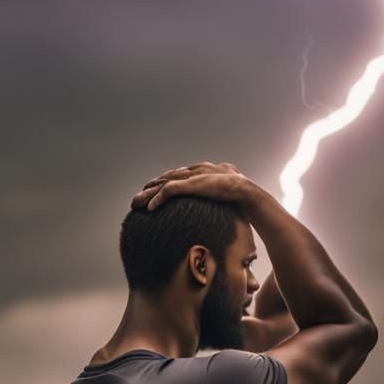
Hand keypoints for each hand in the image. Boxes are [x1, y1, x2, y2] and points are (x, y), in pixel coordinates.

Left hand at [130, 161, 255, 211]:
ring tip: (136, 204)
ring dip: (148, 195)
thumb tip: (216, 212)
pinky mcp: (192, 184)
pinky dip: (158, 199)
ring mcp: (193, 177)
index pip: (177, 176)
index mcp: (202, 172)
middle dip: (150, 189)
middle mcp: (195, 171)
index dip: (163, 185)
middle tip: (136, 200)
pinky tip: (150, 209)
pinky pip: (169, 191)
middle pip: (166, 179)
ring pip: (164, 184)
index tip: (152, 194)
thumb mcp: (223, 196)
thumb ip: (215, 197)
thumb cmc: (239, 197)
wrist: (247, 193)